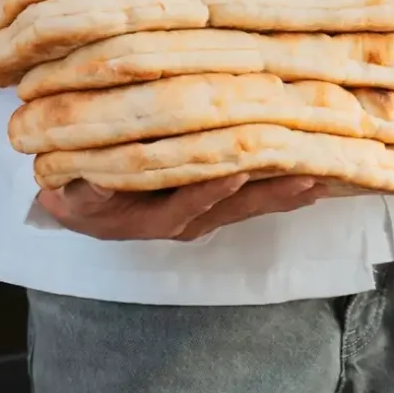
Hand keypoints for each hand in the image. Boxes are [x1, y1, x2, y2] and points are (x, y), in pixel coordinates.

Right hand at [37, 174, 326, 239]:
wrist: (81, 206)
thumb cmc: (78, 194)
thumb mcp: (73, 197)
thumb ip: (86, 192)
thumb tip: (93, 181)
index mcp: (154, 218)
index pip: (186, 205)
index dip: (209, 191)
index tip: (234, 172)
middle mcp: (186, 220)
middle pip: (233, 208)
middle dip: (270, 194)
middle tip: (308, 178)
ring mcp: (203, 212)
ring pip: (248, 203)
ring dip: (283, 191)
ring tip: (321, 177)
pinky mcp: (212, 203)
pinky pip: (250, 195)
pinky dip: (278, 185)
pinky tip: (308, 176)